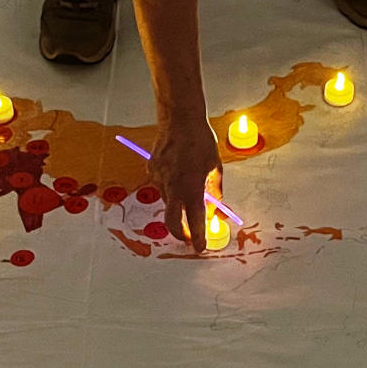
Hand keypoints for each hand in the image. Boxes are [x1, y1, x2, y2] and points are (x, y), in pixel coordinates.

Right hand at [149, 117, 222, 252]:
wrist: (179, 119)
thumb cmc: (200, 140)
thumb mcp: (215, 166)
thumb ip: (214, 188)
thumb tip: (214, 204)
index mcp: (192, 188)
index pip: (195, 222)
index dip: (198, 238)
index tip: (200, 248)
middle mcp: (173, 187)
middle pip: (172, 222)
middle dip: (180, 233)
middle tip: (189, 236)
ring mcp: (159, 179)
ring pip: (168, 201)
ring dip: (177, 203)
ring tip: (187, 185)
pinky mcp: (151, 170)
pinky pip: (161, 184)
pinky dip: (170, 184)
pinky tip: (177, 169)